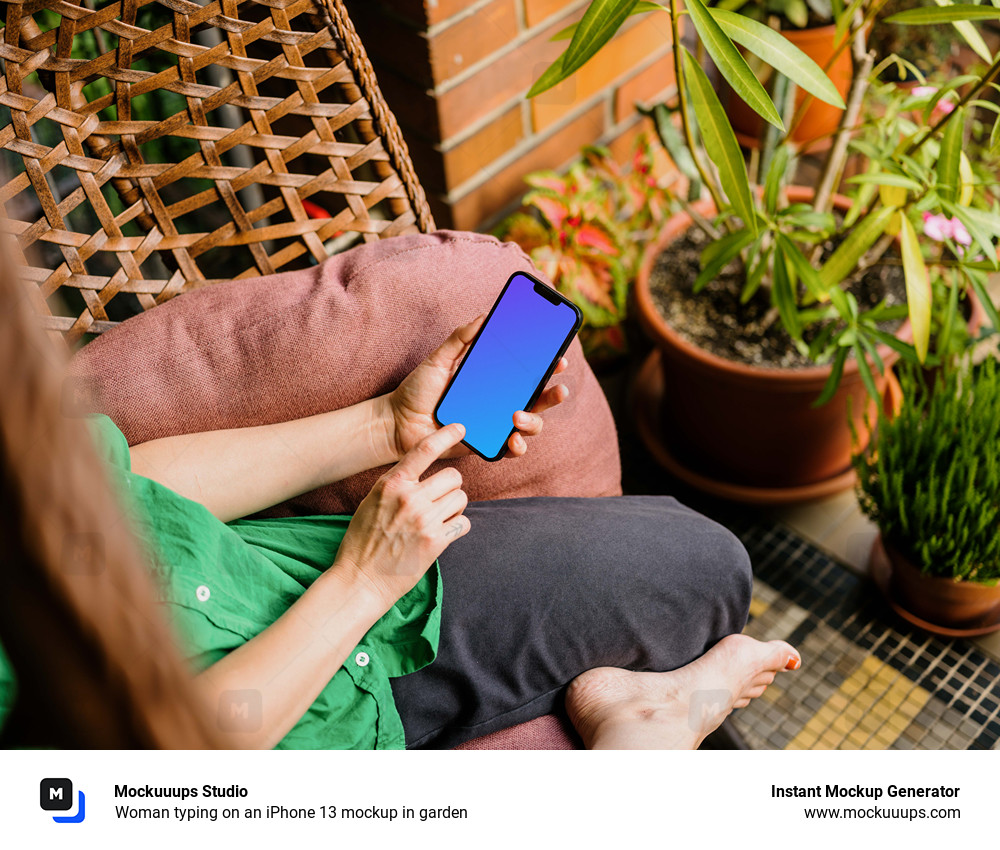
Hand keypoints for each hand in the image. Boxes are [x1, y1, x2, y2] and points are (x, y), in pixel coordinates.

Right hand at [333, 424, 469, 612]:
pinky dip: (458, 528)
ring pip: (461, 498)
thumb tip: (419, 475)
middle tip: (439, 500)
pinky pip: (464, 523)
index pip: (424, 450)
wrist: (360, 580)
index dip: (446, 435)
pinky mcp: (436, 542)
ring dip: (454, 508)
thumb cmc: (363, 541)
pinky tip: (443, 534)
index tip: (460, 427)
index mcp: (391, 484)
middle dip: (450, 487)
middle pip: (453, 477)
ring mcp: (424, 520)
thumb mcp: (371, 502)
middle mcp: (410, 498)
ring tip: (438, 520)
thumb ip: (396, 486)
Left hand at [383, 314, 569, 459]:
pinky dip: (518, 446)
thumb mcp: (438, 360)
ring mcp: (495, 425)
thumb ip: (460, 339)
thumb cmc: (417, 390)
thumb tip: (484, 316)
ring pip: (530, 425)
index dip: (547, 366)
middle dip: (553, 395)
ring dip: (534, 421)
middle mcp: (498, 403)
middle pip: (537, 399)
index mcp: (492, 381)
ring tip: (519, 416)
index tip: (559, 358)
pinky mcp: (486, 445)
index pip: (527, 373)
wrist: (396, 423)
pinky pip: (510, 449)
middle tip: (559, 389)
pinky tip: (514, 440)